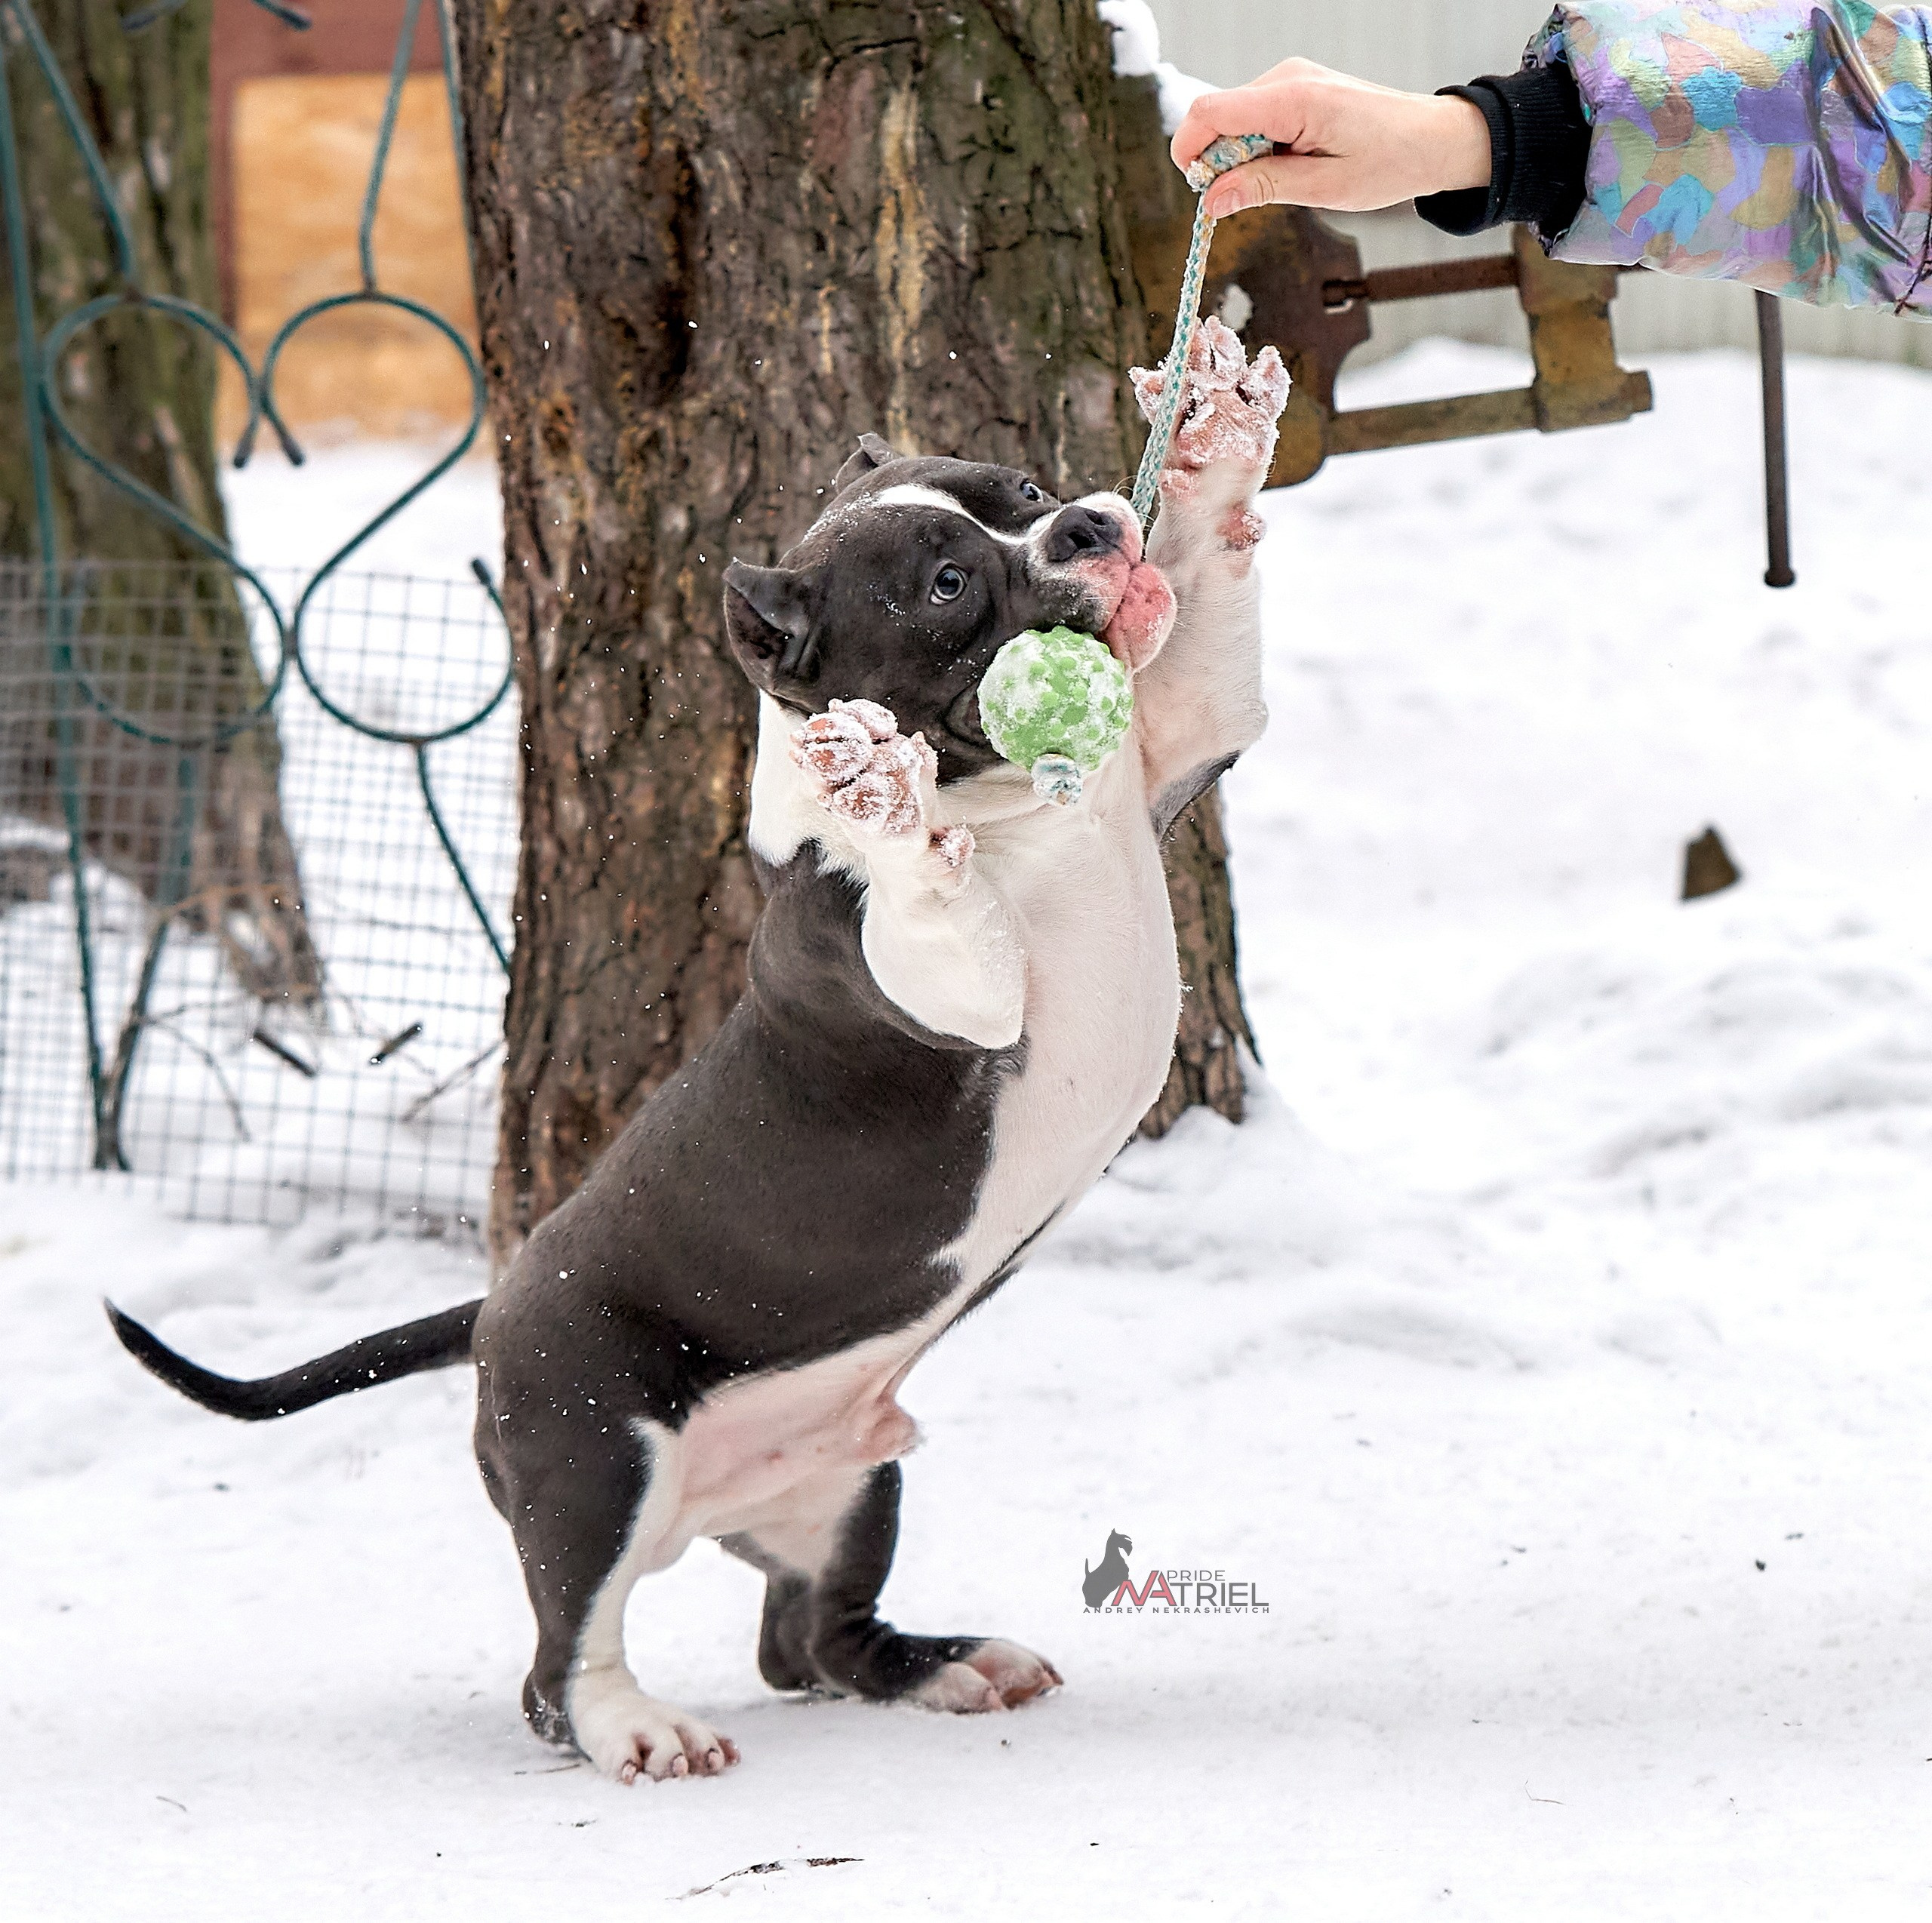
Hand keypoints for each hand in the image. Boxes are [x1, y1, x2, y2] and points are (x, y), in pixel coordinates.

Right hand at [1170, 58, 1489, 217]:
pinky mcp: (1295, 89)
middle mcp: (1287, 78)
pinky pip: (1254, 119)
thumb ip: (1263, 187)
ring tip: (1284, 179)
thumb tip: (1212, 201)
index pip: (1210, 112)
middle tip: (1245, 198)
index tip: (1201, 192)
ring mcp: (1290, 79)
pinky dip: (1257, 148)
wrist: (1432, 138)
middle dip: (1217, 162)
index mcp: (1294, 99)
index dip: (1191, 153)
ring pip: (1232, 120)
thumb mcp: (1324, 187)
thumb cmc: (1389, 161)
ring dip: (1240, 157)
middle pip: (1216, 117)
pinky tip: (1289, 165)